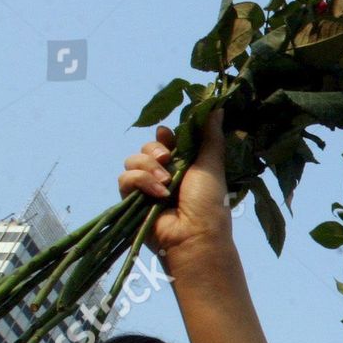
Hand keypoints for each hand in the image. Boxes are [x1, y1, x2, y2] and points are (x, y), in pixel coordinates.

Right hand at [116, 112, 230, 261]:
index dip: (165, 136)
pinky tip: (157, 194)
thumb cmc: (209, 203)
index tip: (169, 135)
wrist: (194, 236)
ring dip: (148, 168)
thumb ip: (210, 136)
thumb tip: (217, 106)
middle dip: (155, 151)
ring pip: (132, 160)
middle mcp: (165, 173)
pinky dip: (140, 183)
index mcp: (185, 164)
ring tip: (166, 183)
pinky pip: (125, 178)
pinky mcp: (132, 199)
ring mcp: (147, 187)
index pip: (166, 140)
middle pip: (147, 147)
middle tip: (167, 160)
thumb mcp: (212, 164)